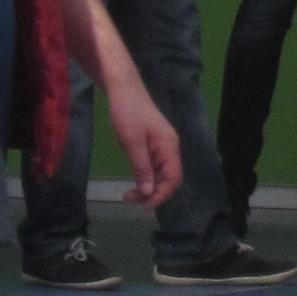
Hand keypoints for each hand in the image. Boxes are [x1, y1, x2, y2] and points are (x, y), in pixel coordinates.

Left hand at [102, 76, 182, 206]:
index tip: (144, 206)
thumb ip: (141, 167)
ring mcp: (161, 146)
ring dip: (148, 187)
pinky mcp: (152, 144)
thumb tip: (149, 192)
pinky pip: (154, 166)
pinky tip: (134, 181)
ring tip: (128, 194)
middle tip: (130, 200)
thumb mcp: (132, 142)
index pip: (173, 177)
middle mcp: (169, 148)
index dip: (161, 194)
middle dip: (153, 193)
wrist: (123, 89)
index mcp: (169, 146)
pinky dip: (145, 177)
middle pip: (169, 178)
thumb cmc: (127, 112)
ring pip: (160, 174)